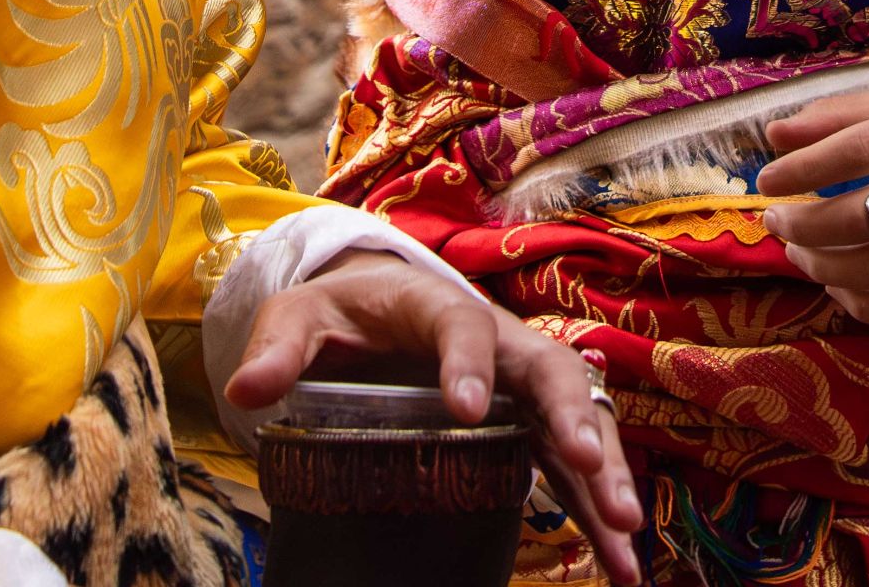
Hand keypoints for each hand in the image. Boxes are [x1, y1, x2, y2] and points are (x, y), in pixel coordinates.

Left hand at [225, 252, 643, 584]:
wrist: (377, 306)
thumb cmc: (339, 311)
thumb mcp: (298, 315)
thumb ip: (277, 348)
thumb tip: (245, 389)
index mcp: (435, 307)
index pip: (461, 325)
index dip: (469, 363)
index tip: (467, 409)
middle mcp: (496, 342)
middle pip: (547, 370)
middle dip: (570, 417)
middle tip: (586, 464)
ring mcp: (518, 386)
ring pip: (575, 420)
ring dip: (604, 473)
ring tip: (623, 532)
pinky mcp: (525, 427)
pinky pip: (569, 464)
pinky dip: (596, 508)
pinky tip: (618, 564)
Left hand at [756, 87, 868, 325]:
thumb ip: (842, 115)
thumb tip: (775, 134)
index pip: (858, 149)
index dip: (802, 169)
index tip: (767, 180)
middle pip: (866, 217)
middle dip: (806, 226)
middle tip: (778, 222)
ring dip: (826, 268)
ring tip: (801, 254)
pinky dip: (864, 303)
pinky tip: (840, 286)